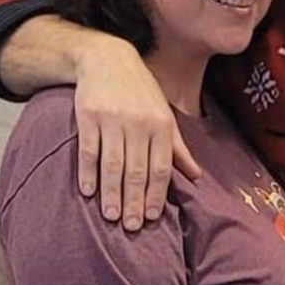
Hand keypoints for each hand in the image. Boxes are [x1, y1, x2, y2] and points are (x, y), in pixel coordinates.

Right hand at [74, 37, 202, 229]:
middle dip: (134, 201)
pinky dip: (88, 173)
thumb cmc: (141, 92)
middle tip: (131, 226)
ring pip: (113, 164)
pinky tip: (88, 192)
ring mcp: (113, 119)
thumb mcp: (165, 115)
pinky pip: (88, 150)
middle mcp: (139, 123)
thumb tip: (197, 177)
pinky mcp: (88, 116)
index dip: (156, 194)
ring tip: (111, 216)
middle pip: (137, 170)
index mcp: (161, 125)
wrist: (107, 58)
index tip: (151, 218)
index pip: (161, 168)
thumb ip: (178, 148)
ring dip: (112, 193)